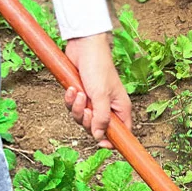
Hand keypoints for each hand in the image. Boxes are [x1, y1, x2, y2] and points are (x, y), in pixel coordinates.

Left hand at [64, 33, 132, 148]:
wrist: (84, 47)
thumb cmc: (98, 67)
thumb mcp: (101, 96)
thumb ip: (101, 118)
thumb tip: (99, 136)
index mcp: (120, 108)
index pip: (121, 132)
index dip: (112, 141)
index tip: (102, 143)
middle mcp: (108, 107)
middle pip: (96, 128)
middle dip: (87, 120)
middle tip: (86, 109)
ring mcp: (93, 101)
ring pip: (82, 119)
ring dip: (76, 108)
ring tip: (78, 93)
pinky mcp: (81, 95)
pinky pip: (72, 107)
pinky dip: (69, 100)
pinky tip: (71, 88)